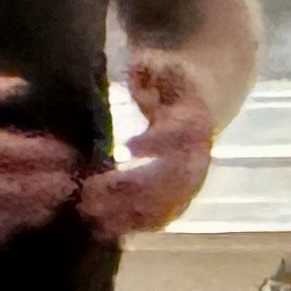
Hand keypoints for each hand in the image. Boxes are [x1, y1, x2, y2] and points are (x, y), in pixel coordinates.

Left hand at [78, 54, 219, 238]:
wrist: (202, 103)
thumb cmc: (171, 82)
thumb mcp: (163, 64)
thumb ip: (151, 66)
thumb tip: (139, 66)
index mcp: (195, 122)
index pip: (182, 135)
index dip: (158, 142)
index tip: (128, 147)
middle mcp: (198, 157)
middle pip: (172, 180)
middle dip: (133, 188)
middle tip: (91, 190)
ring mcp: (191, 183)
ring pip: (166, 206)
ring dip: (128, 214)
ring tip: (89, 212)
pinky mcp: (179, 200)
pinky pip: (159, 219)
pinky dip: (131, 225)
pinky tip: (101, 226)